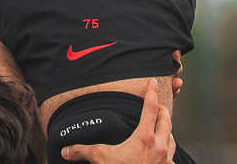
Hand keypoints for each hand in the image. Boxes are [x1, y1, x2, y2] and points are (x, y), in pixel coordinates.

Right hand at [59, 80, 173, 163]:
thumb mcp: (100, 159)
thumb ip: (82, 151)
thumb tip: (65, 150)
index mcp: (144, 138)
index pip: (151, 108)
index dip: (152, 92)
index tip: (153, 81)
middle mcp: (159, 147)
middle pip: (167, 120)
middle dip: (163, 109)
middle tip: (158, 104)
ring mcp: (165, 160)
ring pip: (172, 138)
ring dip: (167, 130)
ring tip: (161, 127)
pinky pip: (172, 157)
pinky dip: (168, 151)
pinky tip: (162, 154)